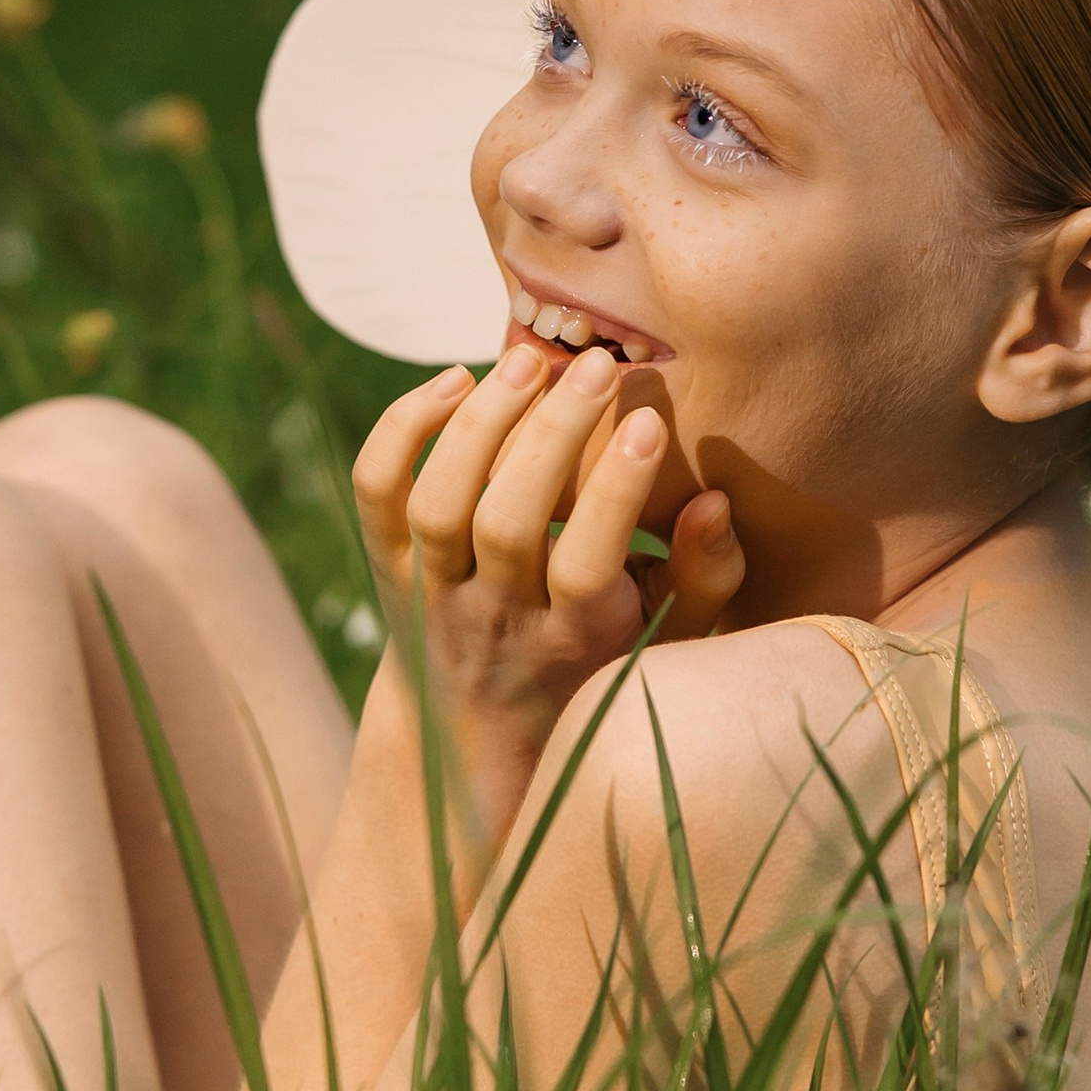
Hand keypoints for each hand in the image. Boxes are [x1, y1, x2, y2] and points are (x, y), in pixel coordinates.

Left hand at [351, 342, 742, 769]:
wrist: (477, 730)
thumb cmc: (596, 661)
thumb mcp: (665, 638)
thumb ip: (703, 577)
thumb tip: (713, 500)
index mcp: (572, 639)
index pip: (585, 566)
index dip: (615, 493)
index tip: (648, 422)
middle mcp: (493, 618)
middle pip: (507, 523)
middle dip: (552, 434)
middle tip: (599, 364)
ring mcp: (431, 591)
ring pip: (438, 503)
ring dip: (480, 423)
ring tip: (529, 360)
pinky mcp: (387, 563)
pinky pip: (377, 489)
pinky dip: (402, 428)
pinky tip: (453, 380)